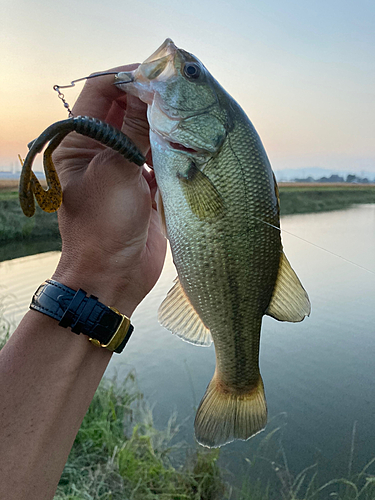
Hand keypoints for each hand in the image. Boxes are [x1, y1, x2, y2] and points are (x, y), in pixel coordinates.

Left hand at [52, 65, 166, 316]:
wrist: (114, 277)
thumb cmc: (105, 226)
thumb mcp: (118, 171)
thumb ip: (136, 130)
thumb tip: (152, 90)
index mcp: (80, 141)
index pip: (101, 91)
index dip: (129, 77)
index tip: (160, 73)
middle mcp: (100, 150)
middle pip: (126, 110)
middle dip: (152, 99)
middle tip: (182, 92)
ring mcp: (124, 168)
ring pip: (146, 133)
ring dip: (165, 126)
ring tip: (190, 117)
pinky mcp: (144, 186)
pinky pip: (160, 158)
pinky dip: (173, 152)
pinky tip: (190, 147)